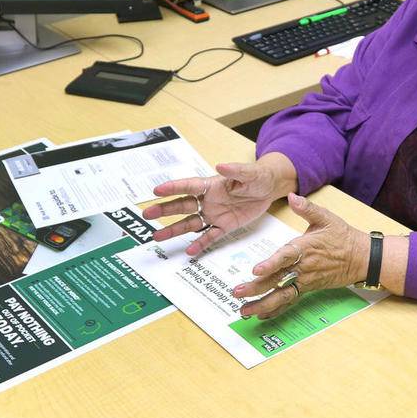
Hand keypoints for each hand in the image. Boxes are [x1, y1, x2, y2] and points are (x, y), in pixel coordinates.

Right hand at [142, 155, 293, 255]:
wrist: (269, 189)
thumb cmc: (257, 176)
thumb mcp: (249, 173)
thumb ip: (235, 171)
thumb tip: (220, 166)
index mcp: (211, 184)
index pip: (188, 186)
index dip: (173, 188)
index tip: (156, 191)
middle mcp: (208, 200)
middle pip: (182, 205)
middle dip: (165, 210)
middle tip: (147, 214)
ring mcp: (214, 213)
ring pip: (190, 223)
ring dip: (174, 230)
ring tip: (157, 236)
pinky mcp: (225, 225)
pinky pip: (210, 235)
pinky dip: (200, 243)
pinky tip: (189, 251)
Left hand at [232, 193, 369, 318]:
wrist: (362, 258)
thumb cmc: (343, 236)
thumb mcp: (326, 218)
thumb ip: (307, 208)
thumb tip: (292, 196)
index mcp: (306, 247)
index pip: (286, 256)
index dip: (271, 264)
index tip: (256, 271)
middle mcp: (304, 267)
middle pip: (277, 279)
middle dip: (256, 288)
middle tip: (237, 292)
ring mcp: (305, 280)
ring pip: (281, 295)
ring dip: (262, 304)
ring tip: (244, 310)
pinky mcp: (308, 288)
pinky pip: (289, 300)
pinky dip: (275, 309)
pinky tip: (260, 314)